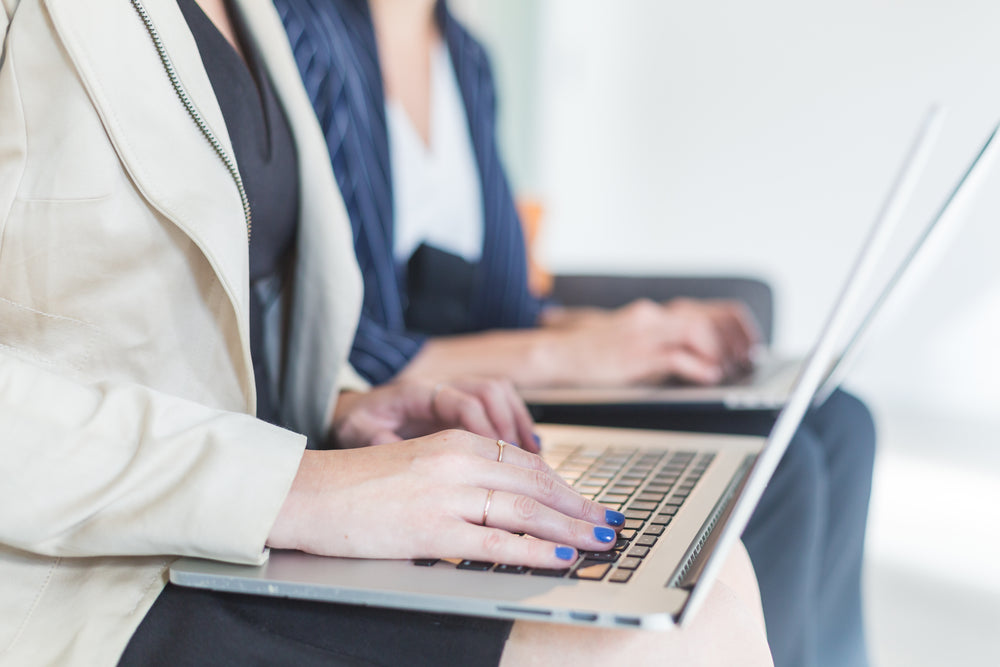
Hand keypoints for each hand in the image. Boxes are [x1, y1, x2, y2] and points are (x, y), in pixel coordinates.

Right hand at [267, 430, 623, 568]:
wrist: (310, 493)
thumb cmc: (359, 483)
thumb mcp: (420, 462)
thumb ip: (463, 475)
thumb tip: (506, 500)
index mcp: (456, 440)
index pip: (527, 464)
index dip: (565, 486)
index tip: (588, 502)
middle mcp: (459, 461)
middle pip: (536, 486)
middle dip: (580, 507)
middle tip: (610, 523)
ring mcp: (448, 495)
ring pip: (526, 512)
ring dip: (570, 529)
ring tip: (599, 541)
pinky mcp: (433, 529)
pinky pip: (497, 542)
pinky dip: (534, 551)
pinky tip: (558, 556)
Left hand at [331, 378, 537, 451]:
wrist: (356, 412)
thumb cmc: (359, 422)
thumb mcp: (358, 433)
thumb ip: (379, 441)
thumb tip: (402, 456)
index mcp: (417, 392)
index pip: (462, 402)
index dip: (484, 428)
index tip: (496, 457)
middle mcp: (442, 387)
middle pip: (490, 391)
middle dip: (511, 424)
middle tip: (523, 459)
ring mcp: (456, 394)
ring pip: (500, 394)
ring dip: (519, 422)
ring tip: (535, 455)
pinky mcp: (464, 407)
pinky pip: (500, 406)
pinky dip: (518, 425)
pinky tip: (530, 451)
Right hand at [550, 298, 758, 386]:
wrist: (557, 357)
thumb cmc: (593, 355)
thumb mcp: (633, 340)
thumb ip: (663, 342)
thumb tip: (704, 360)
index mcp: (656, 314)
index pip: (712, 309)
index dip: (740, 327)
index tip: (751, 348)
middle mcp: (654, 318)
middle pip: (711, 317)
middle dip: (737, 340)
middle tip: (747, 363)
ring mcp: (644, 335)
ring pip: (699, 331)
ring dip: (721, 352)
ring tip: (728, 371)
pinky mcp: (635, 357)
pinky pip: (677, 357)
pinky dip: (700, 368)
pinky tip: (710, 379)